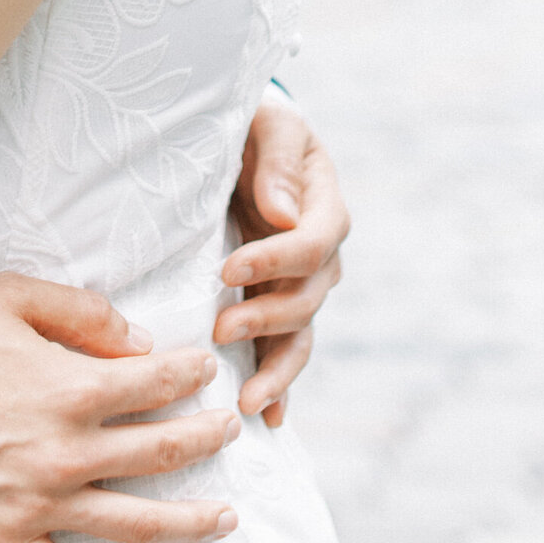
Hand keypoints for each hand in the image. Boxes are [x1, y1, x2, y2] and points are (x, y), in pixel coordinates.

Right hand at [0, 274, 240, 542]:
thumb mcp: (7, 295)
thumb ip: (80, 312)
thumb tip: (138, 341)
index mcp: (70, 388)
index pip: (154, 385)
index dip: (189, 374)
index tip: (206, 368)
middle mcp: (66, 453)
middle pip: (160, 453)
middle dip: (206, 439)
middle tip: (232, 429)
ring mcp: (40, 505)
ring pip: (137, 522)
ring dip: (191, 520)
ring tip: (226, 515)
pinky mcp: (9, 541)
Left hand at [216, 103, 349, 425]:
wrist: (251, 141)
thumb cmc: (258, 126)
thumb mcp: (269, 124)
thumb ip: (276, 161)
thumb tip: (283, 215)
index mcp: (325, 207)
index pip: (310, 245)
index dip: (273, 260)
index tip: (227, 270)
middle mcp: (322, 255)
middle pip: (306, 298)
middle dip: (264, 318)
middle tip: (219, 331)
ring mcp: (304, 285)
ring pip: (300, 336)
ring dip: (274, 369)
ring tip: (245, 401)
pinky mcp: (281, 303)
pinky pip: (288, 348)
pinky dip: (281, 384)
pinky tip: (270, 418)